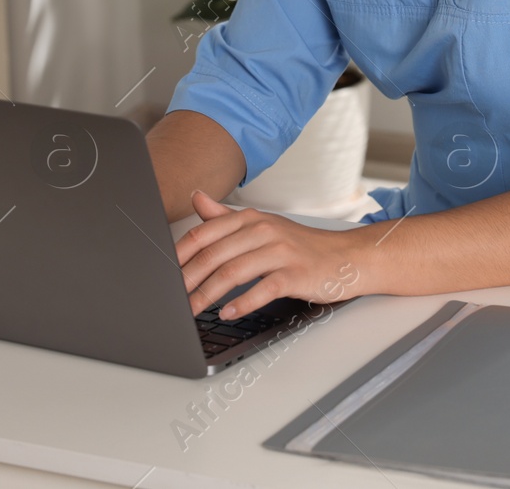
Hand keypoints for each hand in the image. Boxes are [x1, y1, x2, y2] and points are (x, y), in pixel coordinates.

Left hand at [174, 190, 366, 318]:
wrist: (346, 257)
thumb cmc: (301, 246)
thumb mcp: (261, 225)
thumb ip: (225, 217)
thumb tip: (196, 197)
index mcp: (250, 219)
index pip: (204, 234)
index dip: (180, 255)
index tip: (163, 273)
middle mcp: (263, 230)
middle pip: (214, 254)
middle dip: (188, 279)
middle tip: (171, 298)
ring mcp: (280, 251)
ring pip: (233, 272)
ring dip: (208, 294)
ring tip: (192, 310)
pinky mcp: (296, 273)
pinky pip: (263, 288)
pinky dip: (242, 302)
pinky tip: (228, 312)